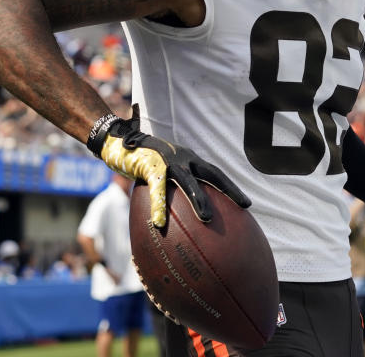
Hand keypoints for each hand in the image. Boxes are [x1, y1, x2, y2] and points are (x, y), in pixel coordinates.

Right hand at [92, 105, 249, 226]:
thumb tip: (181, 215)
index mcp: (190, 160)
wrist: (119, 141)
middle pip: (212, 174)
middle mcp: (184, 158)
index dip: (231, 188)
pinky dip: (158, 206)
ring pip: (187, 182)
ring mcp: (168, 162)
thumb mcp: (163, 170)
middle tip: (245, 206)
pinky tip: (159, 224)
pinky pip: (156, 190)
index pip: (216, 173)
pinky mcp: (150, 167)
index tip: (246, 204)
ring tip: (207, 219)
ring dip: (198, 200)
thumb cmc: (143, 160)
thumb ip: (173, 186)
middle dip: (229, 190)